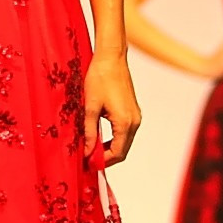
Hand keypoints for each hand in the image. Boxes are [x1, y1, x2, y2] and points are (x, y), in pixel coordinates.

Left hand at [85, 50, 141, 167]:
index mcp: (125, 123)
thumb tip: (87, 152)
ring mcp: (136, 116)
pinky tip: (99, 137)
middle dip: (106, 158)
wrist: (111, 58)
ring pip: (124, 142)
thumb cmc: (100, 78)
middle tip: (88, 160)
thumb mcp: (90, 107)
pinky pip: (125, 132)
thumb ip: (89, 132)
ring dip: (109, 149)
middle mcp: (134, 121)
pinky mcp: (133, 110)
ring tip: (91, 150)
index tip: (88, 164)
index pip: (116, 153)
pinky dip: (114, 139)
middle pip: (122, 150)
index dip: (102, 162)